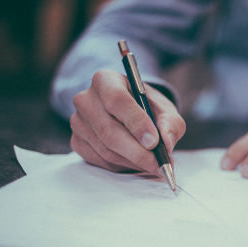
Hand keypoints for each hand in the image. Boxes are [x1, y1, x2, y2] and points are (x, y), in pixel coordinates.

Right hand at [70, 69, 185, 172]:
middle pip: (109, 130)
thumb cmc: (147, 108)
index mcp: (106, 80)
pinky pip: (100, 160)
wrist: (130, 113)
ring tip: (154, 164)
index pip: (117, 100)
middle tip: (158, 163)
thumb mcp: (165, 109)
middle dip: (137, 151)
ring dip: (133, 162)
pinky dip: (122, 166)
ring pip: (106, 149)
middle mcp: (86, 99)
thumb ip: (170, 123)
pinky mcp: (77, 141)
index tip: (154, 142)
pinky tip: (137, 163)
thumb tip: (166, 143)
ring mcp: (78, 121)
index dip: (136, 122)